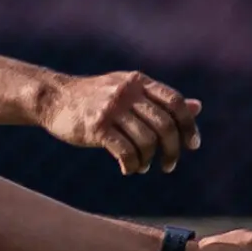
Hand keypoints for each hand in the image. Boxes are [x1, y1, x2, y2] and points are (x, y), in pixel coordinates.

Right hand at [39, 71, 200, 174]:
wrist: (54, 99)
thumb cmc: (96, 98)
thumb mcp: (130, 92)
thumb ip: (161, 100)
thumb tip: (197, 107)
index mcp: (139, 82)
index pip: (175, 102)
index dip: (189, 125)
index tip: (193, 145)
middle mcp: (127, 92)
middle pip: (165, 124)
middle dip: (172, 149)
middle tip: (169, 165)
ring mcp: (111, 108)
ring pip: (146, 141)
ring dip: (150, 160)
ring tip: (144, 167)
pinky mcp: (96, 126)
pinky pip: (125, 151)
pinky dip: (132, 165)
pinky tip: (129, 169)